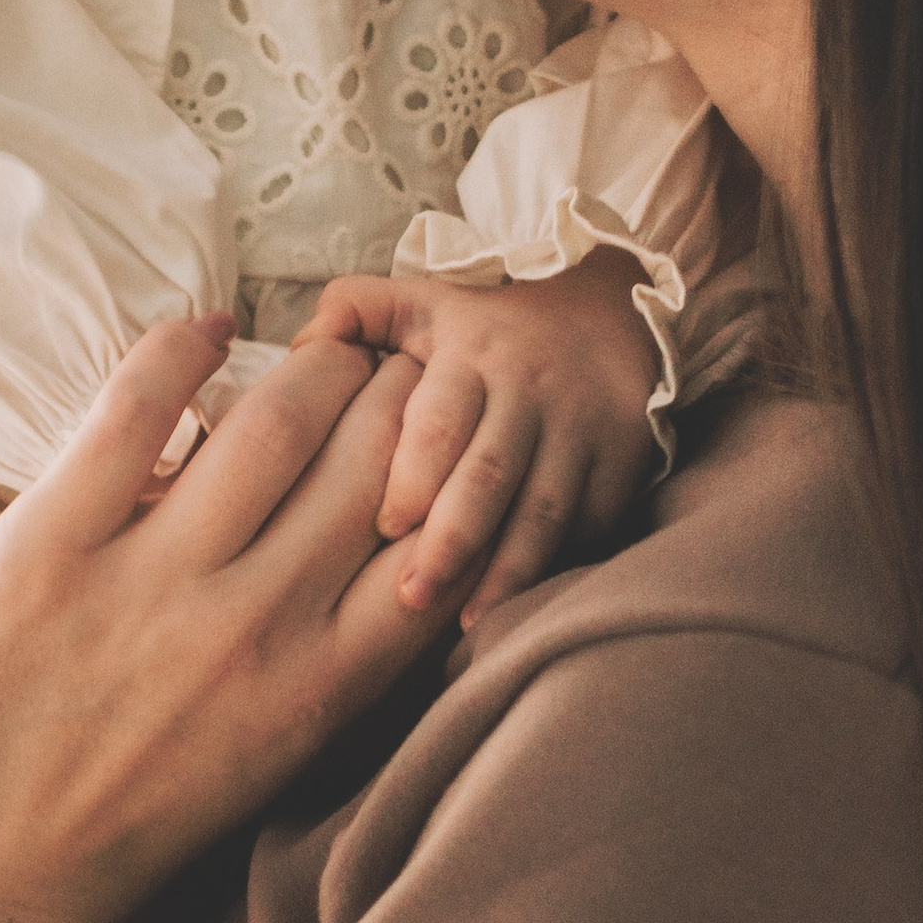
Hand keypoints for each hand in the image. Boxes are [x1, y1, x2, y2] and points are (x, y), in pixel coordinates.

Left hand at [0, 320, 454, 922]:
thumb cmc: (105, 842)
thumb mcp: (255, 766)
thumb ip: (312, 667)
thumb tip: (360, 561)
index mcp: (318, 692)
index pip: (432, 538)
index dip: (445, 470)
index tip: (433, 438)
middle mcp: (255, 629)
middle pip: (378, 459)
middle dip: (398, 398)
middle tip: (385, 370)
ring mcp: (152, 585)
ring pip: (278, 419)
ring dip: (314, 367)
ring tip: (317, 351)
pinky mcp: (47, 550)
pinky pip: (137, 410)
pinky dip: (182, 349)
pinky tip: (208, 327)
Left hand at [297, 245, 658, 623]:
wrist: (611, 316)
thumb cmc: (488, 327)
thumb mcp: (424, 300)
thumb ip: (355, 310)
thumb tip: (302, 344)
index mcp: (471, 356)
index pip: (441, 420)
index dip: (414, 475)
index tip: (385, 526)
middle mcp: (529, 393)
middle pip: (489, 476)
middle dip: (450, 541)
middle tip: (410, 596)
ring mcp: (579, 432)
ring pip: (542, 510)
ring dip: (504, 572)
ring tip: (464, 623)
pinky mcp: (620, 464)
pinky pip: (586, 524)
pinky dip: (552, 568)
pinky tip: (516, 610)